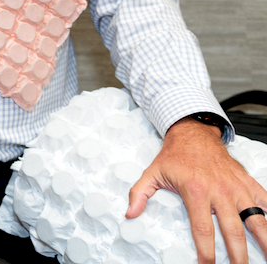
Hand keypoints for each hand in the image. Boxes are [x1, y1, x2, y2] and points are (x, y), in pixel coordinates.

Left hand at [127, 117, 266, 262]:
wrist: (194, 133)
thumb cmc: (174, 155)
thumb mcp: (152, 173)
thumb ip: (139, 194)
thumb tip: (130, 213)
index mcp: (195, 191)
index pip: (202, 229)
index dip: (206, 252)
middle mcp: (219, 190)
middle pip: (233, 231)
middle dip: (238, 256)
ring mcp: (236, 187)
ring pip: (256, 219)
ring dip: (264, 240)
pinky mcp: (247, 182)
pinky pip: (265, 200)